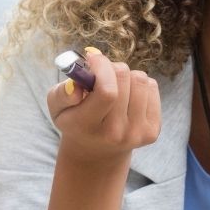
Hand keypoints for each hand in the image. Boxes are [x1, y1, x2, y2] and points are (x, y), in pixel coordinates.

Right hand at [47, 47, 160, 167]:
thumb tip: (77, 87)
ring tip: (114, 85)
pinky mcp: (152, 131)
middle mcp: (115, 133)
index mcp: (88, 127)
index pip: (107, 92)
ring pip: (140, 79)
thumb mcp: (57, 109)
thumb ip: (61, 95)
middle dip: (111, 66)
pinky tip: (127, 96)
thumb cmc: (75, 121)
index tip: (92, 57)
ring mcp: (137, 134)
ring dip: (126, 75)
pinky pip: (152, 87)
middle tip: (102, 72)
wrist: (97, 152)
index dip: (102, 66)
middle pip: (124, 79)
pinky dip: (139, 84)